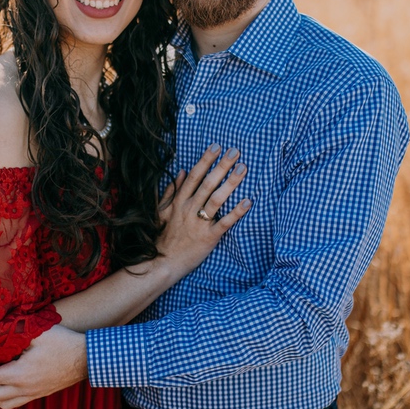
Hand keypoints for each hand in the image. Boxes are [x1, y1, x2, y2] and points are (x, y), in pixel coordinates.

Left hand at [0, 325, 87, 408]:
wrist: (86, 359)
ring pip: (0, 403)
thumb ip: (16, 330)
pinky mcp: (37, 395)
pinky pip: (12, 404)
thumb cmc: (63, 343)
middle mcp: (23, 388)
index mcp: (20, 373)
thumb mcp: (38, 332)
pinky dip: (0, 399)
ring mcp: (31, 394)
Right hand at [156, 144, 251, 277]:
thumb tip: (181, 172)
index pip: (195, 176)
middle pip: (208, 183)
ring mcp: (199, 223)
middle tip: (236, 151)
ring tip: (243, 169)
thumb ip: (171, 191)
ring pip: (217, 199)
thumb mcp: (162, 210)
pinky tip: (248, 201)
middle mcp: (190, 208)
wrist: (162, 262)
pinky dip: (236, 212)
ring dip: (231, 183)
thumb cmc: (163, 236)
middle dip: (222, 165)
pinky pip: (225, 222)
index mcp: (180, 201)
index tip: (217, 146)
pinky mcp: (208, 237)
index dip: (206, 160)